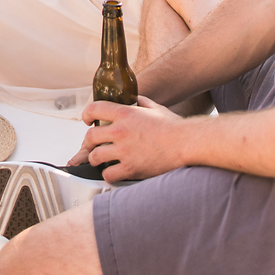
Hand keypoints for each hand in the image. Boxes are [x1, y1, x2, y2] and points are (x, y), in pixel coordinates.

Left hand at [70, 97, 187, 181]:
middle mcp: (120, 131)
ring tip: (101, 161)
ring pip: (95, 157)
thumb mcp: (156, 108)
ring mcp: (124, 151)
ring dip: (96, 159)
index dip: (87, 115)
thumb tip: (136, 100)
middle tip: (93, 146)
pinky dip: (109, 175)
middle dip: (89, 142)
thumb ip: (142, 103)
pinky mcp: (130, 168)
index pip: (94, 109)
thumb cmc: (174, 127)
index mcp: (125, 114)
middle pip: (90, 137)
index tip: (88, 121)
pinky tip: (114, 173)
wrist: (187, 144)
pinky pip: (108, 174)